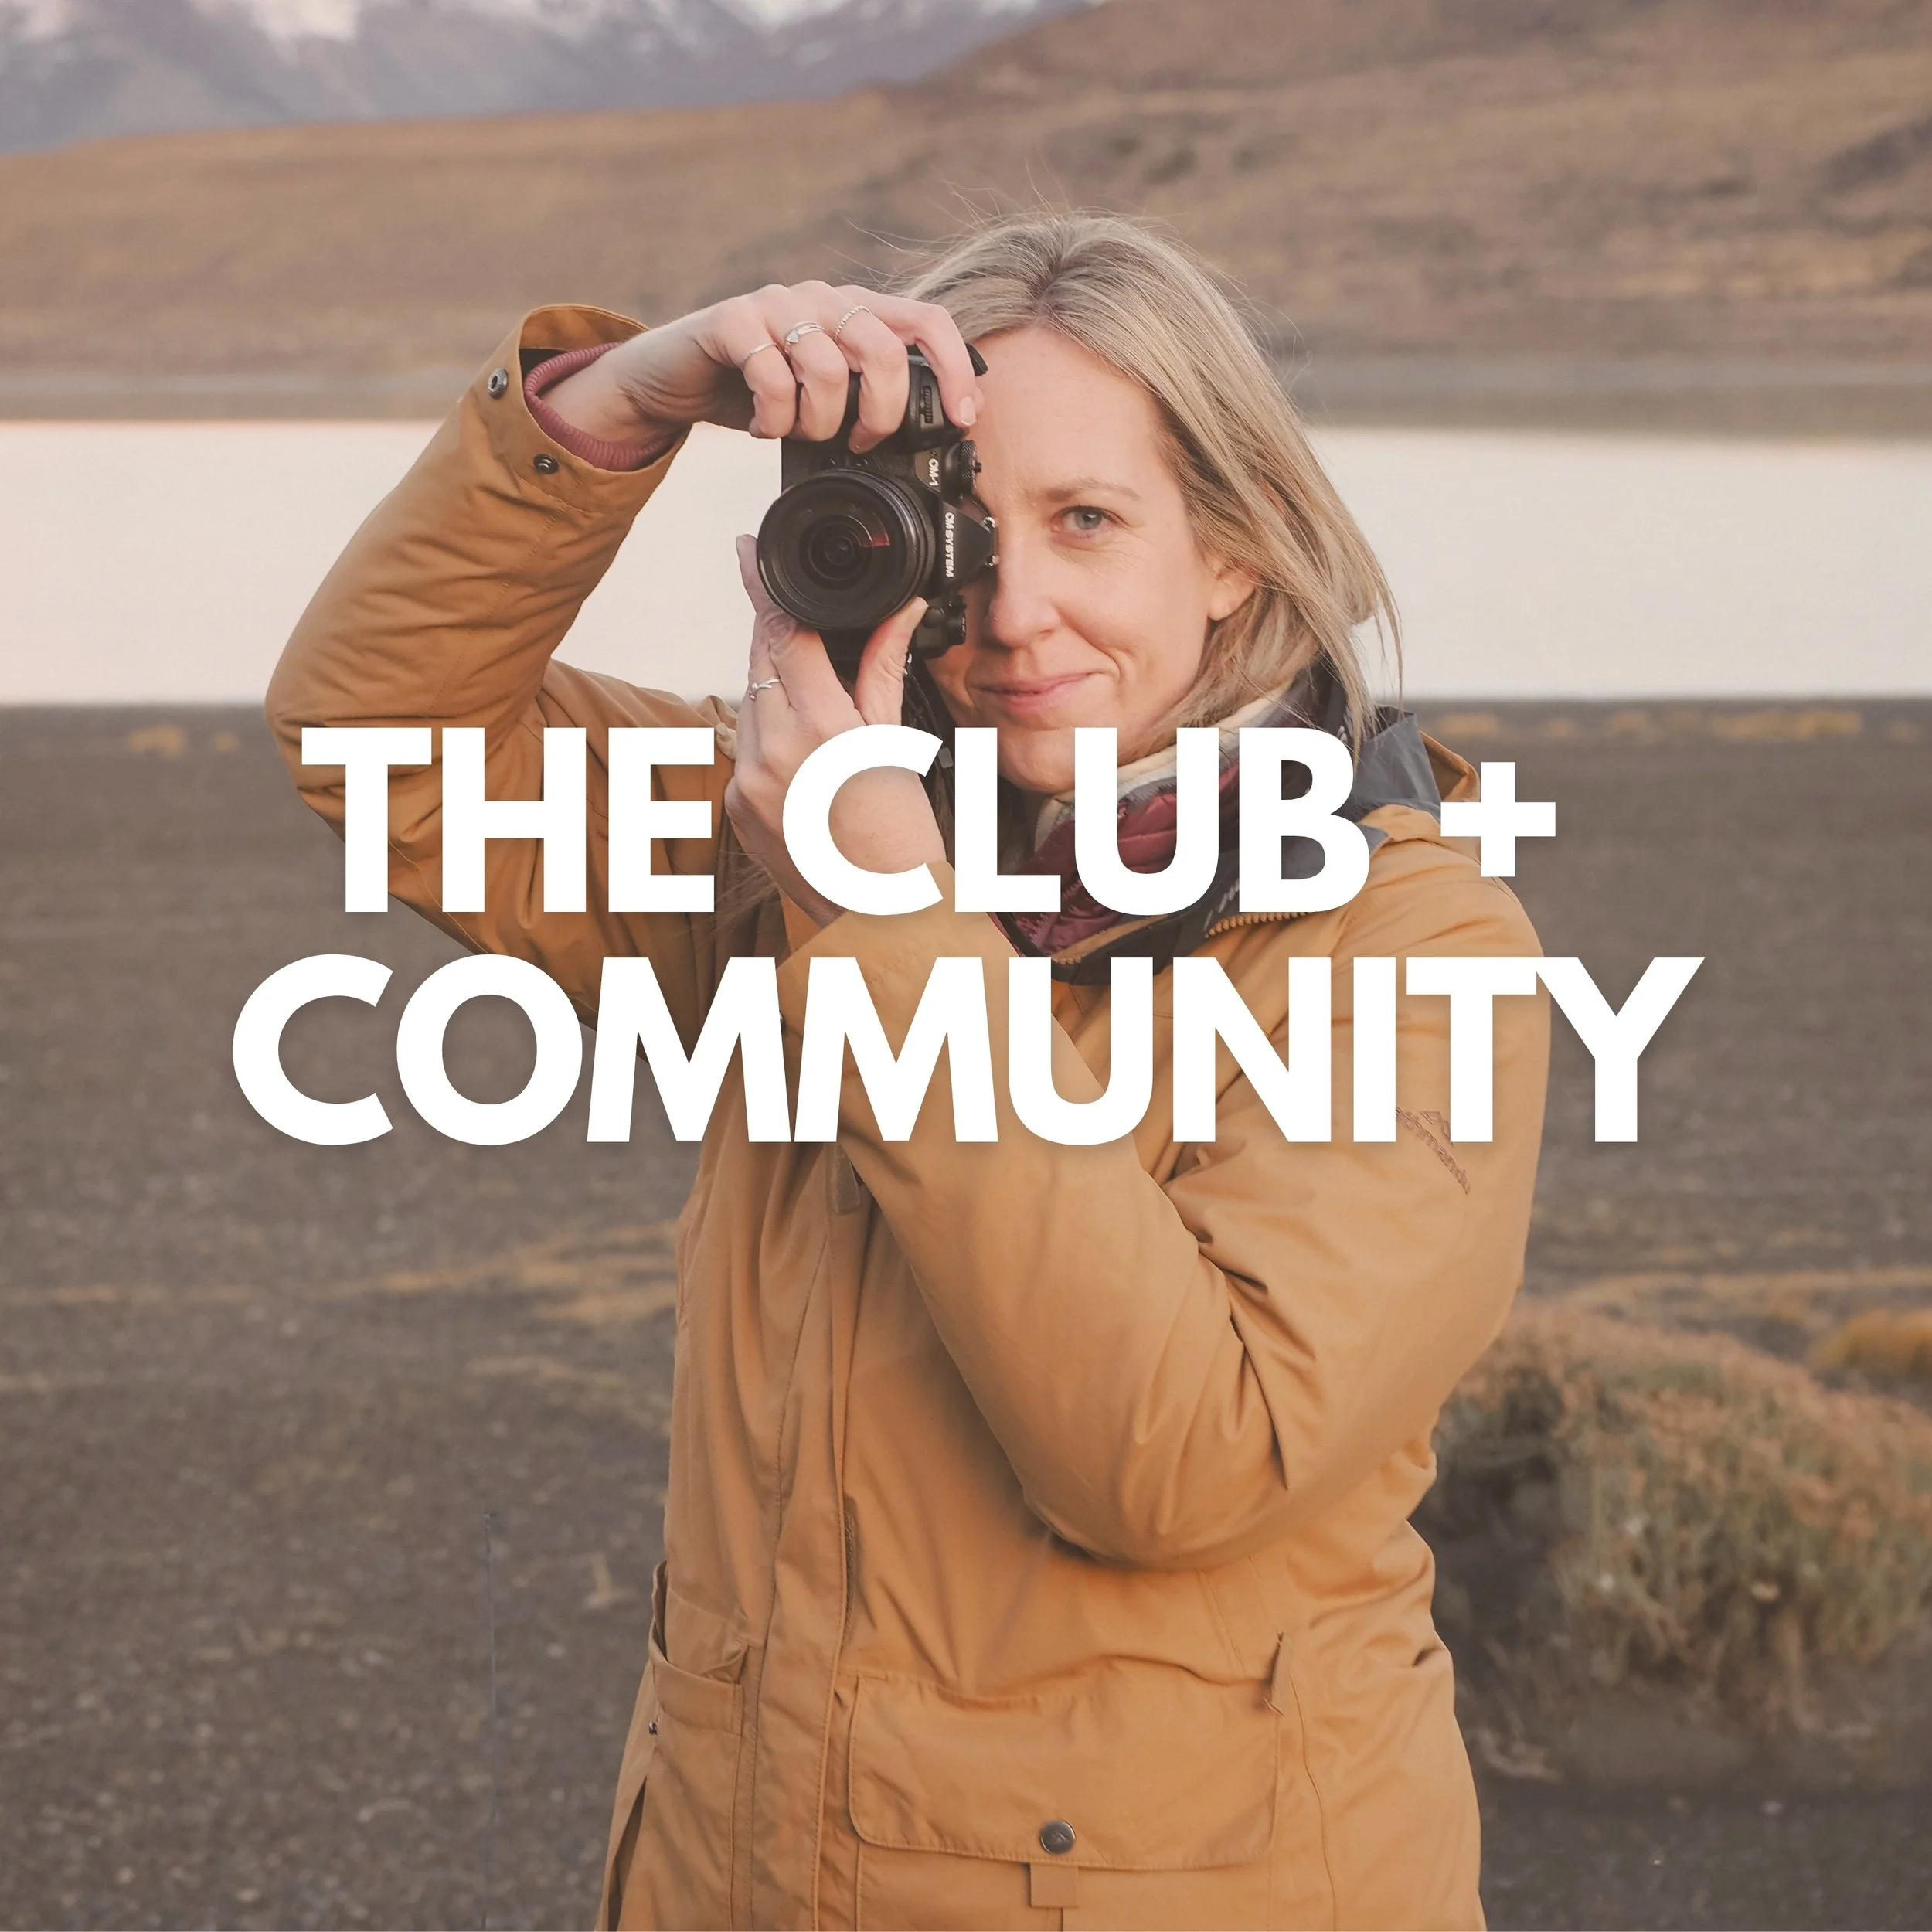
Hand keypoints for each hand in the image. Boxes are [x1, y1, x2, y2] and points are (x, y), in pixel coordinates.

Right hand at [544, 281, 983, 453]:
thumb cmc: (758, 388)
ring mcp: (778, 304)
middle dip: (881, 416)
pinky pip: (773, 379)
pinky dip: (773, 420)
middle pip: (886, 353)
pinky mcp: (733, 320)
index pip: (928, 320)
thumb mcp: (825, 394)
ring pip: (829, 372)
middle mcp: (824, 298)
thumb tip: (927, 436)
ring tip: (797, 433)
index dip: (954, 368)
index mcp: (857, 310)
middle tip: (859, 442)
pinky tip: (760, 426)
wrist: (675, 377)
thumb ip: (869, 397)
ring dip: (817, 424)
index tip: (962, 418)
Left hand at [724, 537, 945, 926]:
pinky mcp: (734, 805)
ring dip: (775, 690)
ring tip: (818, 716)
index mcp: (824, 729)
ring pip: (749, 701)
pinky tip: (805, 759)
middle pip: (758, 661)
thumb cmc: (901, 836)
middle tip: (789, 617)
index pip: (783, 635)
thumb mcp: (894, 741)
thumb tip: (898, 609)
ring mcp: (748, 781)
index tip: (746, 552)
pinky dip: (769, 737)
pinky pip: (746, 747)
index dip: (764, 588)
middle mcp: (775, 752)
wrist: (880, 910)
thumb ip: (882, 667)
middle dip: (775, 636)